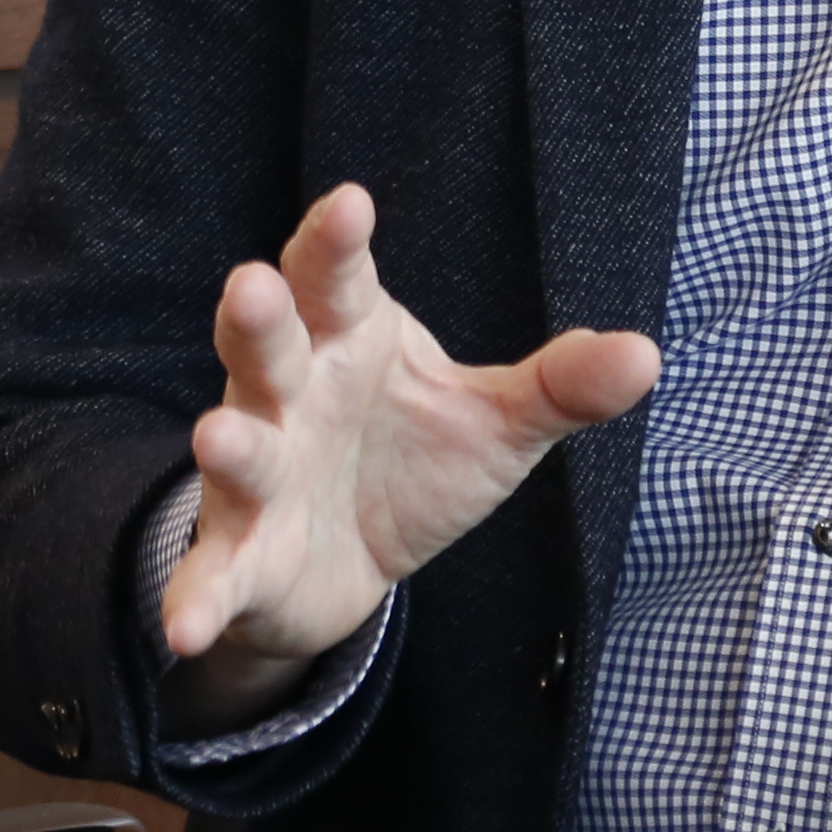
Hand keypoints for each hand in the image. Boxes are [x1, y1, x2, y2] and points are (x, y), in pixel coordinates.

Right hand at [157, 184, 657, 729]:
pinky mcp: (241, 557)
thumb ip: (558, 387)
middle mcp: (288, 394)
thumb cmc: (413, 461)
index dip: (336, 243)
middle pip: (267, 345)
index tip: (352, 204)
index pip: (336, 280)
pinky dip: (197, 598)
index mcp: (346, 339)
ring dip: (227, 445)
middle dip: (257, 317)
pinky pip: (214, 576)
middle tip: (251, 282)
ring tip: (218, 435)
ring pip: (237, 449)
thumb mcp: (494, 424)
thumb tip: (646, 354)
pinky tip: (185, 626)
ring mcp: (257, 474)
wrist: (348, 566)